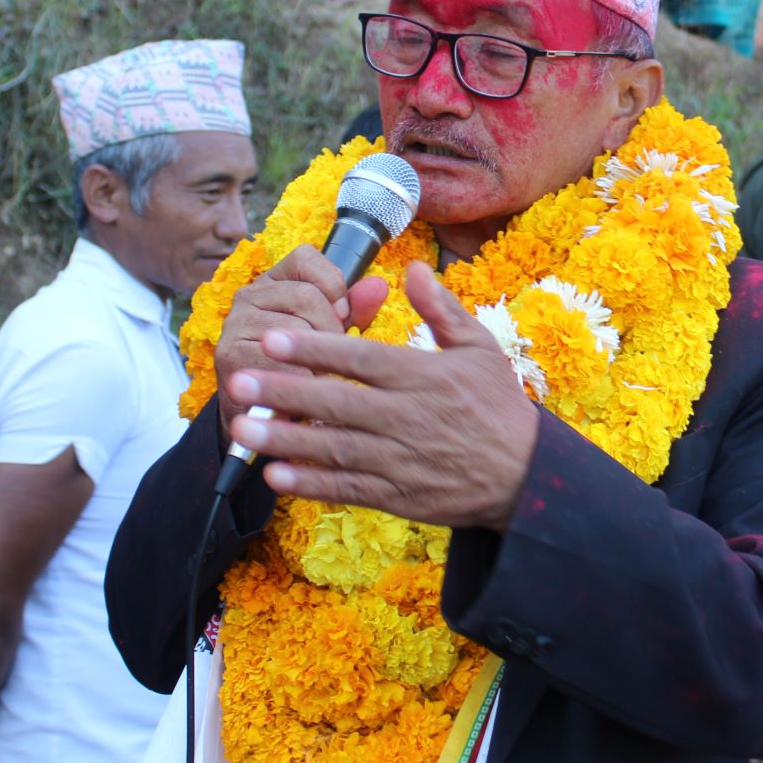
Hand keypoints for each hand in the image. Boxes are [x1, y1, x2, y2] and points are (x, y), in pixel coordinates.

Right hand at [212, 245, 389, 439]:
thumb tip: (379, 286)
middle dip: (330, 330)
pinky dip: (302, 380)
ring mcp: (236, 324)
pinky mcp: (231, 355)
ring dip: (316, 359)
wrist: (260, 413)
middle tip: (330, 356)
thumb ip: (355, 309)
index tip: (342, 314)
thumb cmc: (301, 367)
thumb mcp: (330, 334)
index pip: (305, 257)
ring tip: (315, 373)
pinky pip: (281, 361)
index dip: (332, 284)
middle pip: (306, 295)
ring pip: (295, 329)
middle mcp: (249, 296)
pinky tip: (302, 389)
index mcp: (274, 282)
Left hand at [226, 262, 539, 530]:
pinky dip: (310, 484)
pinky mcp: (397, 495)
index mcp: (422, 376)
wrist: (524, 476)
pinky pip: (346, 488)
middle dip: (283, 392)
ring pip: (331, 448)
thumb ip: (441, 308)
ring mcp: (400, 459)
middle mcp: (407, 417)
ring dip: (284, 439)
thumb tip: (411, 267)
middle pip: (335, 402)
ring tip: (241, 428)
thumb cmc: (498, 406)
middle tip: (237, 382)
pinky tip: (275, 476)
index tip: (271, 338)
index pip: (359, 358)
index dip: (312, 347)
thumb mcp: (480, 348)